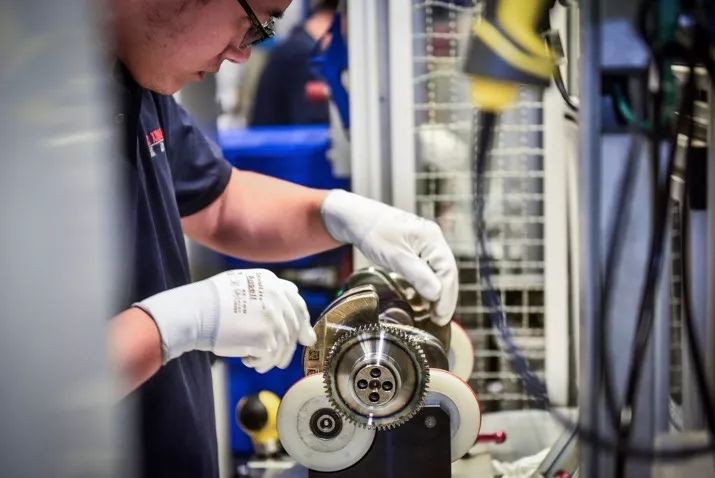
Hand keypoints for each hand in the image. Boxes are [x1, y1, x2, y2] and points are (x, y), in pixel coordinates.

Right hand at [134, 269, 316, 372]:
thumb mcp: (241, 282)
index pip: (297, 302)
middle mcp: (277, 298)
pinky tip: (248, 361)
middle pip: (293, 327)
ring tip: (258, 363)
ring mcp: (274, 319)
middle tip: (283, 361)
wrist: (196, 312)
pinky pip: (270, 358)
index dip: (302, 321)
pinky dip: (260, 363)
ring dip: (272, 358)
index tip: (304, 335)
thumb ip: (267, 292)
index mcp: (271, 282)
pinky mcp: (266, 339)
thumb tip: (291, 302)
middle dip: (290, 346)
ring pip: (284, 346)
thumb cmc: (211, 300)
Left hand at [321, 190, 457, 324]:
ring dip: (439, 294)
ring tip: (434, 316)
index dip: (447, 296)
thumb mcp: (394, 255)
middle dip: (445, 298)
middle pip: (447, 273)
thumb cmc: (372, 232)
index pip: (448, 270)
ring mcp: (426, 245)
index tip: (440, 316)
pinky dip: (429, 287)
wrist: (356, 218)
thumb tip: (436, 295)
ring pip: (439, 273)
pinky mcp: (417, 251)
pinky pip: (429, 271)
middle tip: (440, 320)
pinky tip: (426, 301)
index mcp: (431, 238)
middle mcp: (433, 240)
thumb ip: (416, 274)